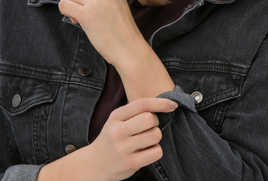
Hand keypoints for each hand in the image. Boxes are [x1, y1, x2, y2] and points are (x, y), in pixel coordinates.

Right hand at [38, 98, 177, 180]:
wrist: (94, 164)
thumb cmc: (112, 138)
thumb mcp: (117, 120)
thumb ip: (135, 112)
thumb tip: (165, 104)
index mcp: (116, 116)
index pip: (142, 104)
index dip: (160, 102)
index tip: (173, 104)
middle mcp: (118, 131)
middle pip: (150, 119)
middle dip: (155, 122)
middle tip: (149, 127)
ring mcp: (123, 148)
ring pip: (155, 135)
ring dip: (156, 137)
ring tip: (146, 141)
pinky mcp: (130, 163)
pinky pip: (156, 152)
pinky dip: (156, 151)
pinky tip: (145, 152)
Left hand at [59, 0, 174, 101]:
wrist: (129, 47)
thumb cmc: (121, 28)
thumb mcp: (116, 0)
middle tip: (79, 7)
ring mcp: (96, 1)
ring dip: (69, 5)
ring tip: (79, 16)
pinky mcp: (87, 15)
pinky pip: (64, 5)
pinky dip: (65, 12)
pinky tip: (76, 20)